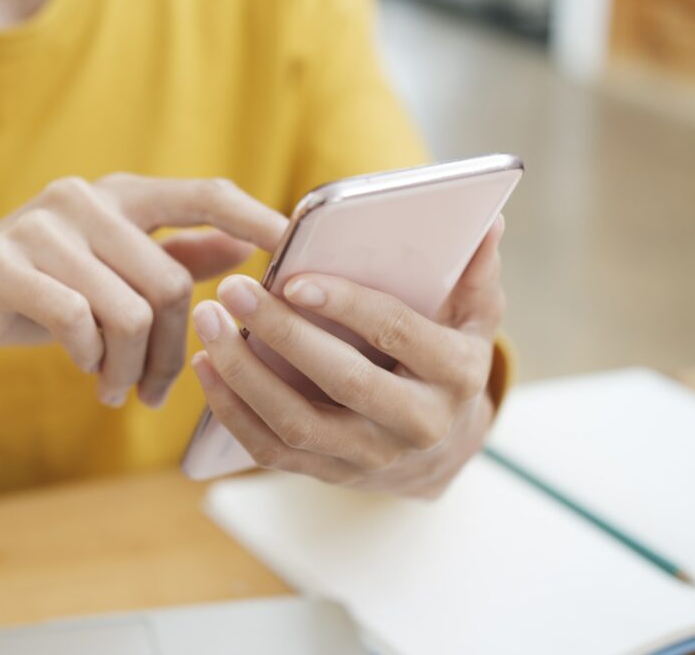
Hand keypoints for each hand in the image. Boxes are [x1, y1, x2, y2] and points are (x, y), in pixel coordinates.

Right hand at [0, 174, 285, 407]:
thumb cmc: (38, 292)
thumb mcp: (110, 271)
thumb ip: (176, 253)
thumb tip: (244, 244)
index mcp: (118, 195)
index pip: (204, 193)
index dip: (254, 216)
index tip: (292, 243)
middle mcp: (84, 198)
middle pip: (170, 283)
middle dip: (169, 352)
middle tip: (151, 391)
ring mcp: (41, 225)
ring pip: (128, 311)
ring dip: (127, 366)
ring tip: (111, 387)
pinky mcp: (3, 261)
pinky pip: (78, 322)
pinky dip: (86, 358)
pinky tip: (79, 369)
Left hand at [190, 215, 505, 496]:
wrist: (440, 450)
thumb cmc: (446, 363)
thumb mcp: (474, 320)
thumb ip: (475, 273)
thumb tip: (488, 220)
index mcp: (456, 375)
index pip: (396, 332)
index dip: (345, 305)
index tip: (293, 278)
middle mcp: (418, 424)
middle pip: (341, 381)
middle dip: (282, 334)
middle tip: (234, 290)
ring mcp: (371, 458)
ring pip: (296, 423)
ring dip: (242, 374)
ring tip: (209, 323)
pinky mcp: (331, 474)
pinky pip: (272, 450)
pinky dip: (232, 411)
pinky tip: (206, 368)